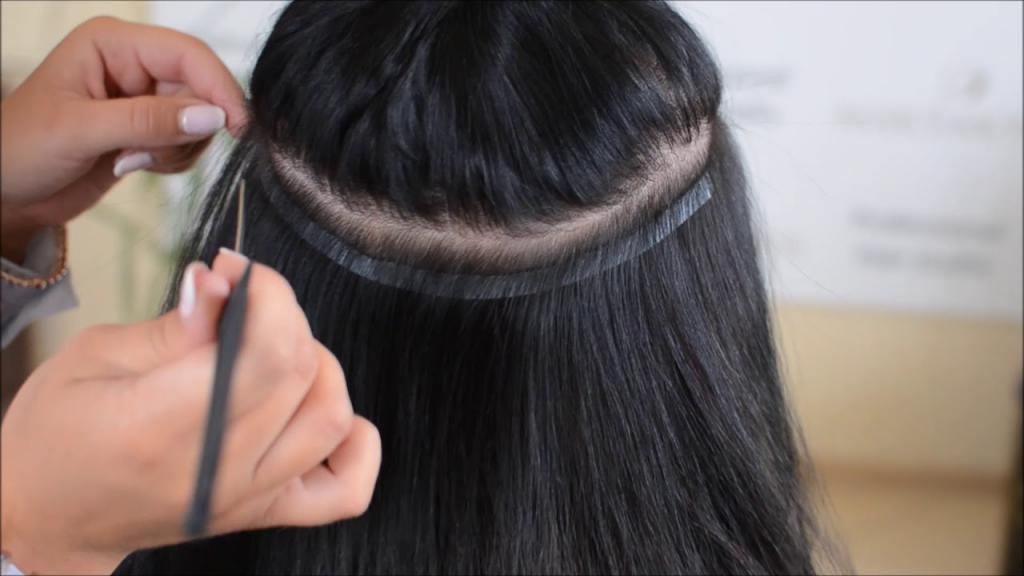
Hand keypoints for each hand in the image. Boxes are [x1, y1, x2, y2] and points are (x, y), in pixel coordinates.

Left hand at [0, 16, 246, 261]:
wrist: (5, 193)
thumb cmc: (22, 149)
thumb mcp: (82, 131)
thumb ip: (148, 122)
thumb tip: (213, 117)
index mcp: (113, 44)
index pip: (188, 55)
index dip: (218, 88)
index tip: (237, 128)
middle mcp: (133, 65)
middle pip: (200, 89)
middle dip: (187, 129)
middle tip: (151, 156)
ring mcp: (143, 98)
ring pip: (199, 120)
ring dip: (176, 150)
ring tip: (131, 161)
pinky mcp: (147, 129)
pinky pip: (187, 142)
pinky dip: (172, 161)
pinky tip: (132, 166)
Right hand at [0, 250, 381, 574]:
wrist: (49, 520)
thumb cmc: (56, 440)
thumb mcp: (92, 360)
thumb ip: (174, 326)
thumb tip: (225, 284)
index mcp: (163, 427)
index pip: (267, 351)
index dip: (270, 295)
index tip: (240, 271)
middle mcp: (217, 470)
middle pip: (304, 374)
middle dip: (285, 316)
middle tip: (245, 299)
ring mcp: (248, 498)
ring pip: (331, 417)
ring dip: (317, 367)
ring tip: (271, 352)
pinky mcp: (263, 513)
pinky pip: (346, 489)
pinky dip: (355, 445)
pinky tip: (315, 411)